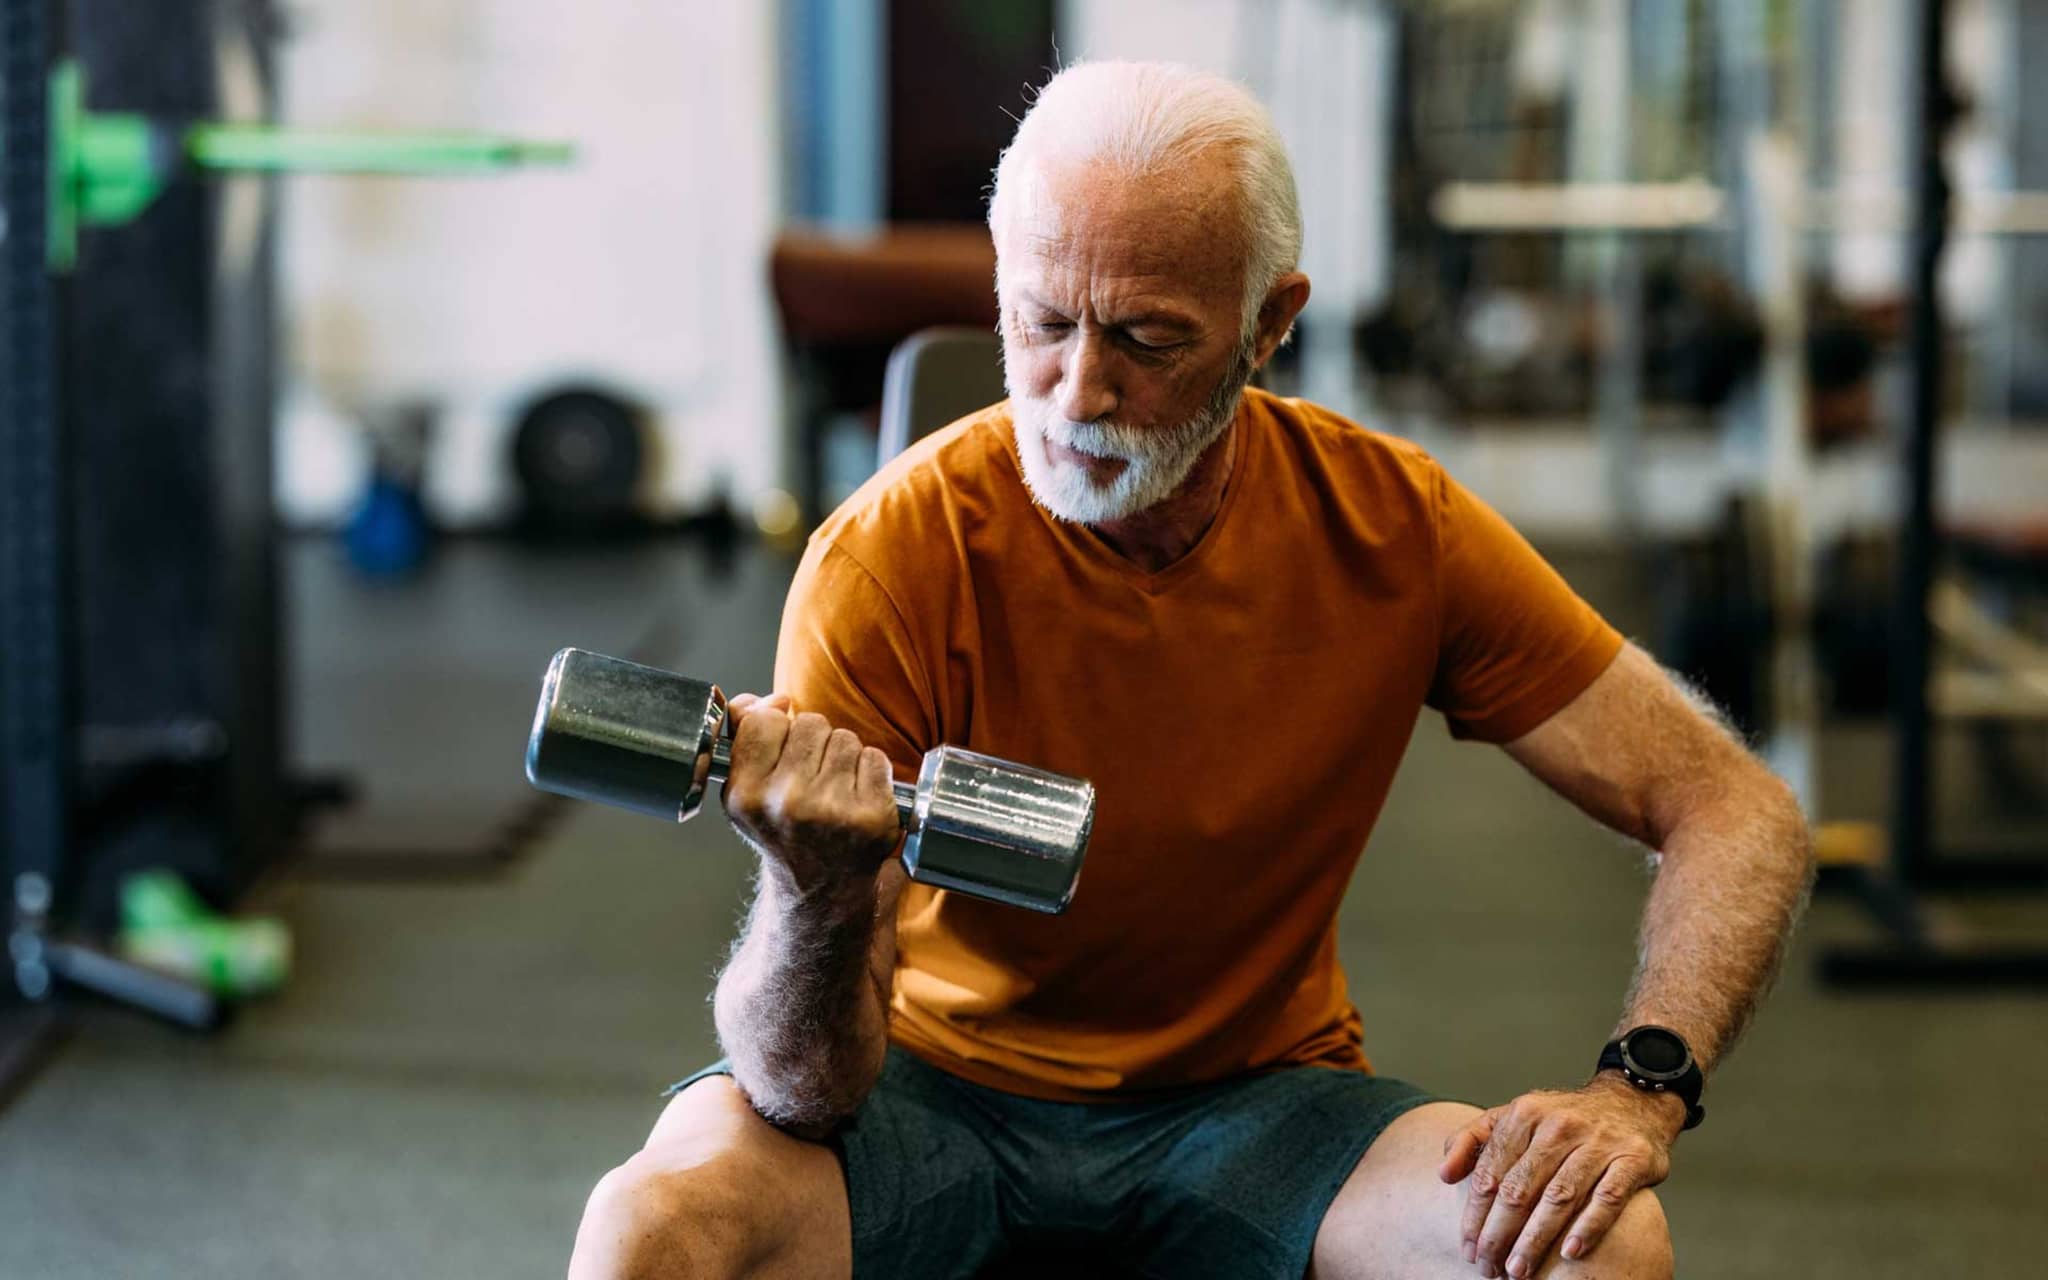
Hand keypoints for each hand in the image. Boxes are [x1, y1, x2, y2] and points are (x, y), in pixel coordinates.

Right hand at [719, 693, 900, 892]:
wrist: (819, 887)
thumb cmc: (783, 828)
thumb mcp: (747, 788)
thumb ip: (745, 733)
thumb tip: (772, 700)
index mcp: (746, 795)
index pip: (764, 720)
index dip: (777, 729)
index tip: (781, 752)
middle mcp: (787, 804)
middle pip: (810, 723)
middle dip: (813, 743)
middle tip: (810, 779)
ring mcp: (833, 811)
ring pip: (845, 738)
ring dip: (843, 757)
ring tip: (833, 790)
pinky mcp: (873, 816)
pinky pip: (875, 758)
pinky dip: (870, 772)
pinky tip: (856, 798)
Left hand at [1438, 1075, 1682, 1277]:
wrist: (1630, 1102)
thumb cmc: (1561, 1119)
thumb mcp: (1513, 1116)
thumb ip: (1472, 1140)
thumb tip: (1444, 1174)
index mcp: (1524, 1115)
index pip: (1491, 1172)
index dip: (1475, 1215)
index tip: (1468, 1248)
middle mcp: (1559, 1126)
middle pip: (1520, 1188)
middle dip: (1500, 1233)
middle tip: (1490, 1268)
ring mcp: (1598, 1142)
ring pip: (1559, 1197)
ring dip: (1535, 1238)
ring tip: (1518, 1269)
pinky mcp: (1632, 1159)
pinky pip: (1608, 1198)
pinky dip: (1588, 1226)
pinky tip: (1569, 1252)